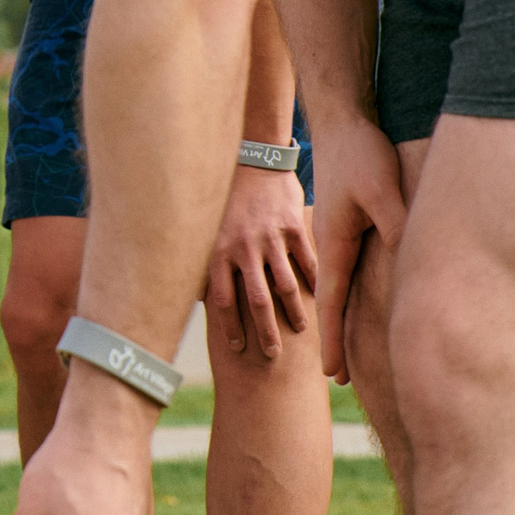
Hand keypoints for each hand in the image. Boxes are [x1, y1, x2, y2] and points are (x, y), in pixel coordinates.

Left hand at [206, 166, 317, 361]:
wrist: (251, 160)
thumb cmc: (225, 199)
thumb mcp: (206, 229)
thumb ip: (203, 262)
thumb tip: (194, 297)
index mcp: (219, 252)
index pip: (223, 301)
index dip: (231, 327)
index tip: (238, 348)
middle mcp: (244, 248)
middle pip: (257, 301)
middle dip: (265, 332)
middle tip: (272, 354)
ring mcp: (270, 238)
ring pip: (285, 285)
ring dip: (294, 312)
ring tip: (301, 330)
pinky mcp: (292, 227)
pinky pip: (306, 260)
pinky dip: (314, 281)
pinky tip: (321, 297)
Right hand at [309, 115, 406, 384]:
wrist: (341, 119)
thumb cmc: (361, 153)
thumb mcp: (382, 189)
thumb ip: (397, 225)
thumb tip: (413, 264)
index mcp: (335, 244)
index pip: (334, 304)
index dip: (334, 341)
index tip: (333, 376)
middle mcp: (332, 244)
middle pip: (335, 303)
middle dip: (337, 340)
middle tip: (341, 379)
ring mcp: (340, 234)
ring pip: (344, 287)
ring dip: (345, 319)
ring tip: (352, 348)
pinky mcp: (350, 222)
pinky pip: (351, 269)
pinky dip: (354, 294)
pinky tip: (366, 299)